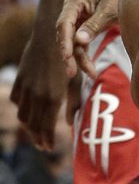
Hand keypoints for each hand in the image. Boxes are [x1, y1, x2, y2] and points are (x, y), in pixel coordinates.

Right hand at [11, 22, 70, 150]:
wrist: (51, 35)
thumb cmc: (71, 57)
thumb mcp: (76, 80)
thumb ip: (74, 102)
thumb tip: (70, 123)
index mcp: (52, 96)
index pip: (45, 125)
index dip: (46, 138)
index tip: (49, 148)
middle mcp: (36, 94)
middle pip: (32, 124)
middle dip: (37, 137)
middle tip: (43, 146)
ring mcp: (26, 87)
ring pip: (22, 114)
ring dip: (28, 127)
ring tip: (36, 133)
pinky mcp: (20, 79)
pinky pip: (16, 99)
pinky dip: (21, 109)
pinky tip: (27, 113)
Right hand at [57, 0, 120, 79]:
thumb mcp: (109, 9)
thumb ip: (94, 25)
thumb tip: (79, 41)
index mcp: (74, 0)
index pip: (64, 23)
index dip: (65, 41)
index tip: (67, 56)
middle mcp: (71, 10)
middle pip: (66, 35)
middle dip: (70, 55)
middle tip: (72, 73)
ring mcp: (76, 19)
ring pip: (73, 43)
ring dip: (79, 59)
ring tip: (91, 74)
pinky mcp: (82, 27)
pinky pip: (81, 44)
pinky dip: (85, 56)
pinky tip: (91, 71)